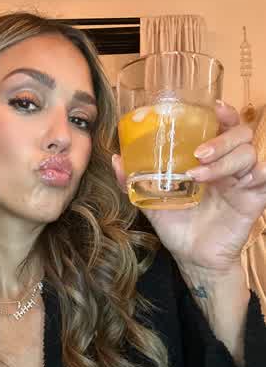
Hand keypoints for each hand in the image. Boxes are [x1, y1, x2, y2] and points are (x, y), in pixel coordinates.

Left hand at [112, 102, 265, 272]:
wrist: (192, 258)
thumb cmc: (177, 226)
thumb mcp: (152, 201)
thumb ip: (136, 180)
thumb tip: (116, 158)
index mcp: (209, 160)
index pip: (223, 126)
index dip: (223, 113)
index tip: (213, 108)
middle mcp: (228, 166)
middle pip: (240, 133)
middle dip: (221, 138)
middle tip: (198, 152)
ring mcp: (243, 181)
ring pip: (249, 153)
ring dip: (225, 159)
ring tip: (199, 174)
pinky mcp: (254, 198)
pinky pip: (265, 176)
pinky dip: (256, 172)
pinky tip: (234, 182)